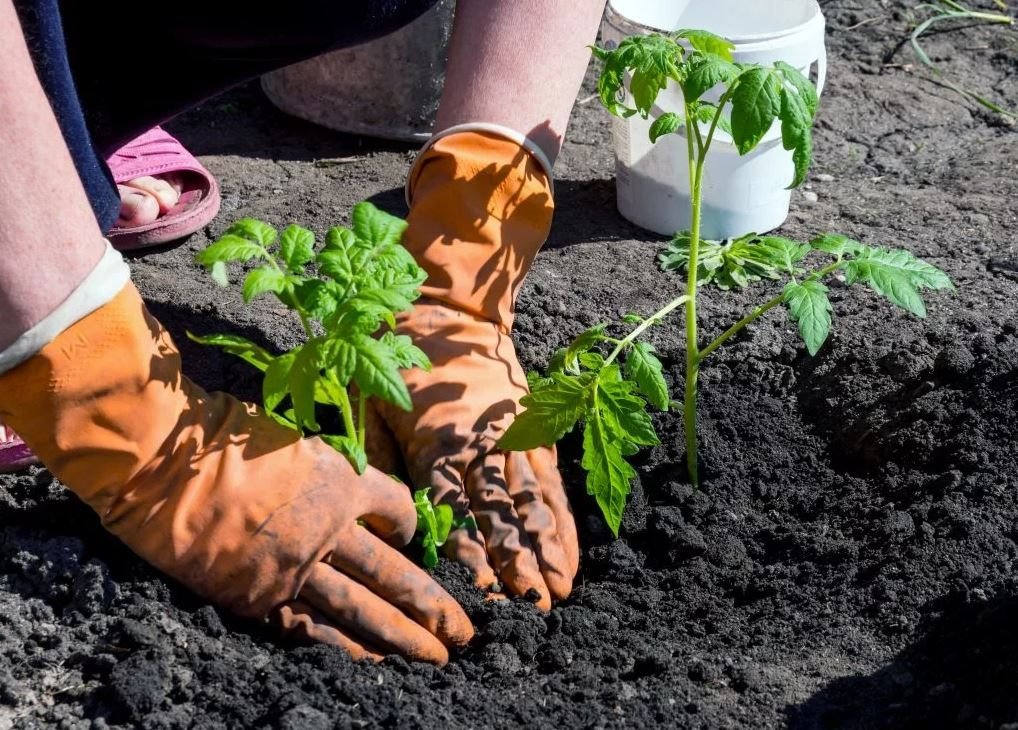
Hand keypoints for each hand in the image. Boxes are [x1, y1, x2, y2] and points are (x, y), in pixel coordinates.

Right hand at [0, 283, 472, 662]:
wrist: (165, 465)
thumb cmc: (223, 438)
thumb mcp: (293, 441)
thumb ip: (325, 472)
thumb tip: (345, 491)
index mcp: (343, 481)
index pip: (399, 510)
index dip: (412, 526)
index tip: (415, 537)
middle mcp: (332, 529)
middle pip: (397, 573)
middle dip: (434, 605)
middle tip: (465, 632)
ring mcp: (299, 567)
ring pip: (365, 609)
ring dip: (405, 638)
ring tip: (438, 658)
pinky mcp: (262, 596)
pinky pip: (314, 629)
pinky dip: (345, 649)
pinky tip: (374, 666)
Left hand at [375, 300, 578, 609]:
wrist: (447, 309)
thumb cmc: (398, 360)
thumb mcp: (369, 403)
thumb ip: (375, 460)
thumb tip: (382, 516)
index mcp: (434, 443)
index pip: (452, 508)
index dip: (469, 551)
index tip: (484, 590)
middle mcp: (479, 446)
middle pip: (499, 513)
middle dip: (517, 562)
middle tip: (533, 607)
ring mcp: (511, 438)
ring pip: (532, 502)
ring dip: (547, 548)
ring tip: (560, 590)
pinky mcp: (532, 430)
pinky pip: (549, 481)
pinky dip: (561, 519)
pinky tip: (569, 551)